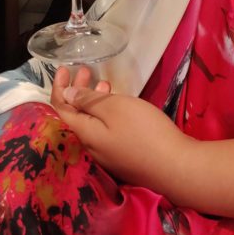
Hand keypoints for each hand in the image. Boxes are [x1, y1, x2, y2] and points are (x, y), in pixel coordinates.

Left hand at [51, 67, 192, 190]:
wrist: (175, 166)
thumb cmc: (143, 130)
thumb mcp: (115, 108)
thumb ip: (88, 101)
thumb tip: (67, 96)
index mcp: (84, 134)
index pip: (61, 109)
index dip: (59, 88)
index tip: (64, 68)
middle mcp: (91, 147)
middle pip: (75, 116)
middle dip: (76, 91)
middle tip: (85, 70)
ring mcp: (107, 155)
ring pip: (91, 123)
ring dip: (93, 101)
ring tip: (104, 82)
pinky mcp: (122, 157)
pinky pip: (104, 131)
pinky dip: (105, 114)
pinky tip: (118, 105)